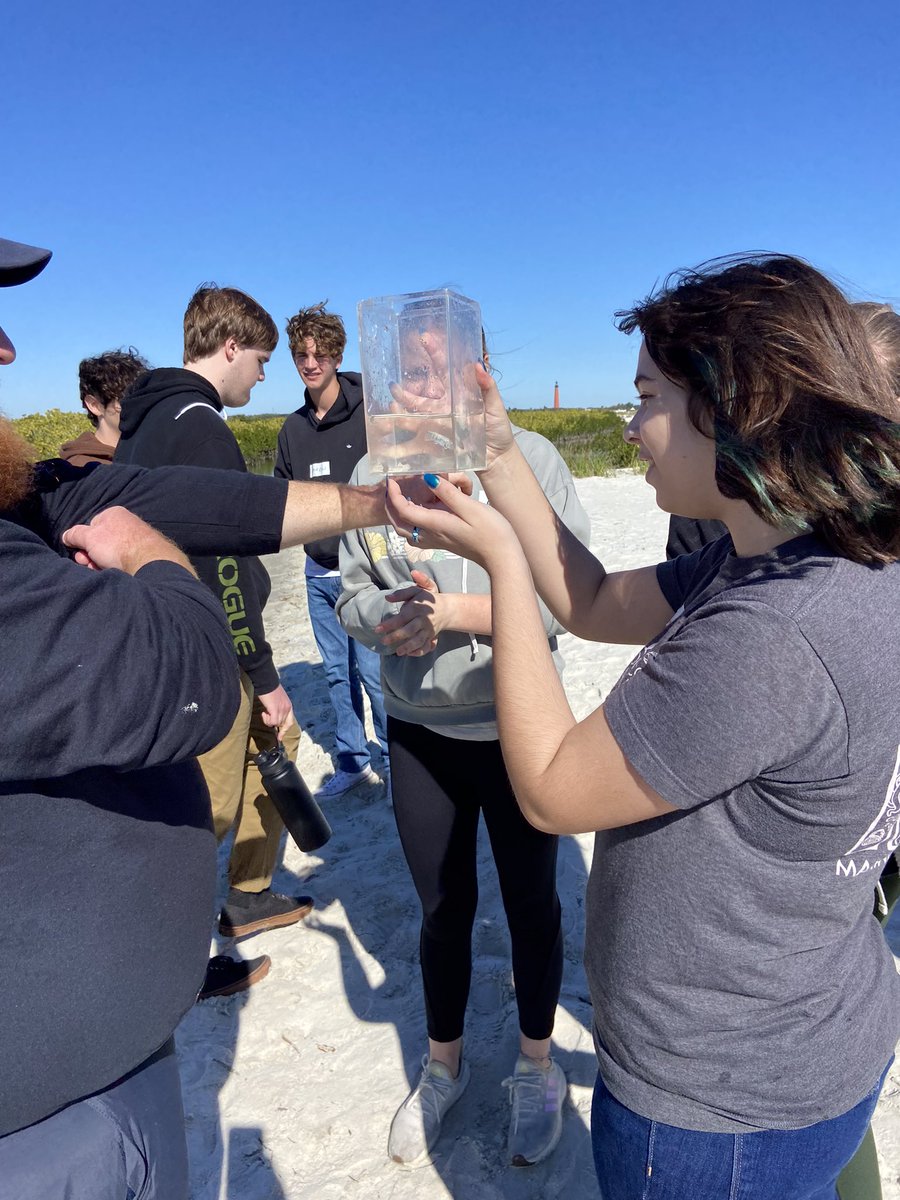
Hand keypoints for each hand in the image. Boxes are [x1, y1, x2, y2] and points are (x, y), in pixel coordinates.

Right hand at [61, 506, 194, 575]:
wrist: (150, 564)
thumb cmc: (118, 545)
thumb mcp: (89, 537)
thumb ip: (75, 535)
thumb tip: (66, 536)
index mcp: (115, 514)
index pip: (91, 526)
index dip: (84, 541)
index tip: (82, 551)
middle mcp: (127, 525)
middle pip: (99, 542)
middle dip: (90, 555)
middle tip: (88, 563)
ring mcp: (137, 541)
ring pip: (109, 554)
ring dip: (100, 563)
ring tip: (101, 570)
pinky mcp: (143, 556)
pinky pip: (122, 562)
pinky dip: (115, 569)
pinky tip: (114, 574)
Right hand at [256, 684, 293, 731]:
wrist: (267, 682)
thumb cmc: (269, 689)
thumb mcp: (278, 700)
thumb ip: (278, 708)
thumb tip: (274, 716)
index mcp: (289, 706)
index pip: (290, 722)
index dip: (285, 730)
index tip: (279, 737)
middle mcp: (287, 709)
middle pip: (281, 724)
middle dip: (272, 722)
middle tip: (266, 714)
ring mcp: (282, 710)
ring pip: (275, 724)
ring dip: (268, 720)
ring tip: (265, 711)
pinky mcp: (275, 710)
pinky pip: (272, 722)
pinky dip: (267, 719)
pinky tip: (264, 712)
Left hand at [377, 570, 442, 655]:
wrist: (446, 608)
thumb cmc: (427, 599)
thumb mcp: (415, 591)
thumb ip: (401, 594)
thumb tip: (387, 597)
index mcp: (418, 608)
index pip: (402, 617)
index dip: (389, 624)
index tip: (377, 629)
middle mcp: (423, 620)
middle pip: (409, 630)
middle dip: (396, 637)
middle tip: (383, 641)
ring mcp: (428, 630)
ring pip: (418, 641)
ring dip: (408, 647)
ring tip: (397, 652)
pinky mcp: (431, 637)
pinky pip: (426, 646)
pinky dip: (419, 652)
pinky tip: (409, 654)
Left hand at [385, 475, 516, 569]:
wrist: (502, 557)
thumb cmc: (491, 532)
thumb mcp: (471, 508)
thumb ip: (448, 493)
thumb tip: (427, 478)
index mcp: (435, 524)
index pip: (403, 510)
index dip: (394, 494)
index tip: (391, 479)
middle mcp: (432, 535)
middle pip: (398, 524)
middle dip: (390, 506)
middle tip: (391, 488)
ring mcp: (437, 541)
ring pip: (406, 532)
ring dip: (397, 516)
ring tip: (400, 498)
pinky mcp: (443, 542)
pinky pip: (417, 534)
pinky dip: (409, 522)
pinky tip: (418, 511)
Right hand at [387, 352, 513, 473]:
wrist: (496, 458)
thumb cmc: (498, 429)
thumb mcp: (495, 406)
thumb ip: (488, 387)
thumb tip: (479, 365)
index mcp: (459, 392)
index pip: (445, 368)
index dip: (435, 352)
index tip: (424, 337)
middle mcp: (446, 404)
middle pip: (424, 391)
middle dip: (408, 387)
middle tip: (394, 382)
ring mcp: (440, 420)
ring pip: (417, 410)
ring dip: (403, 405)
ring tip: (391, 401)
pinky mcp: (437, 437)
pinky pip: (419, 431)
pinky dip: (405, 426)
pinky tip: (395, 421)